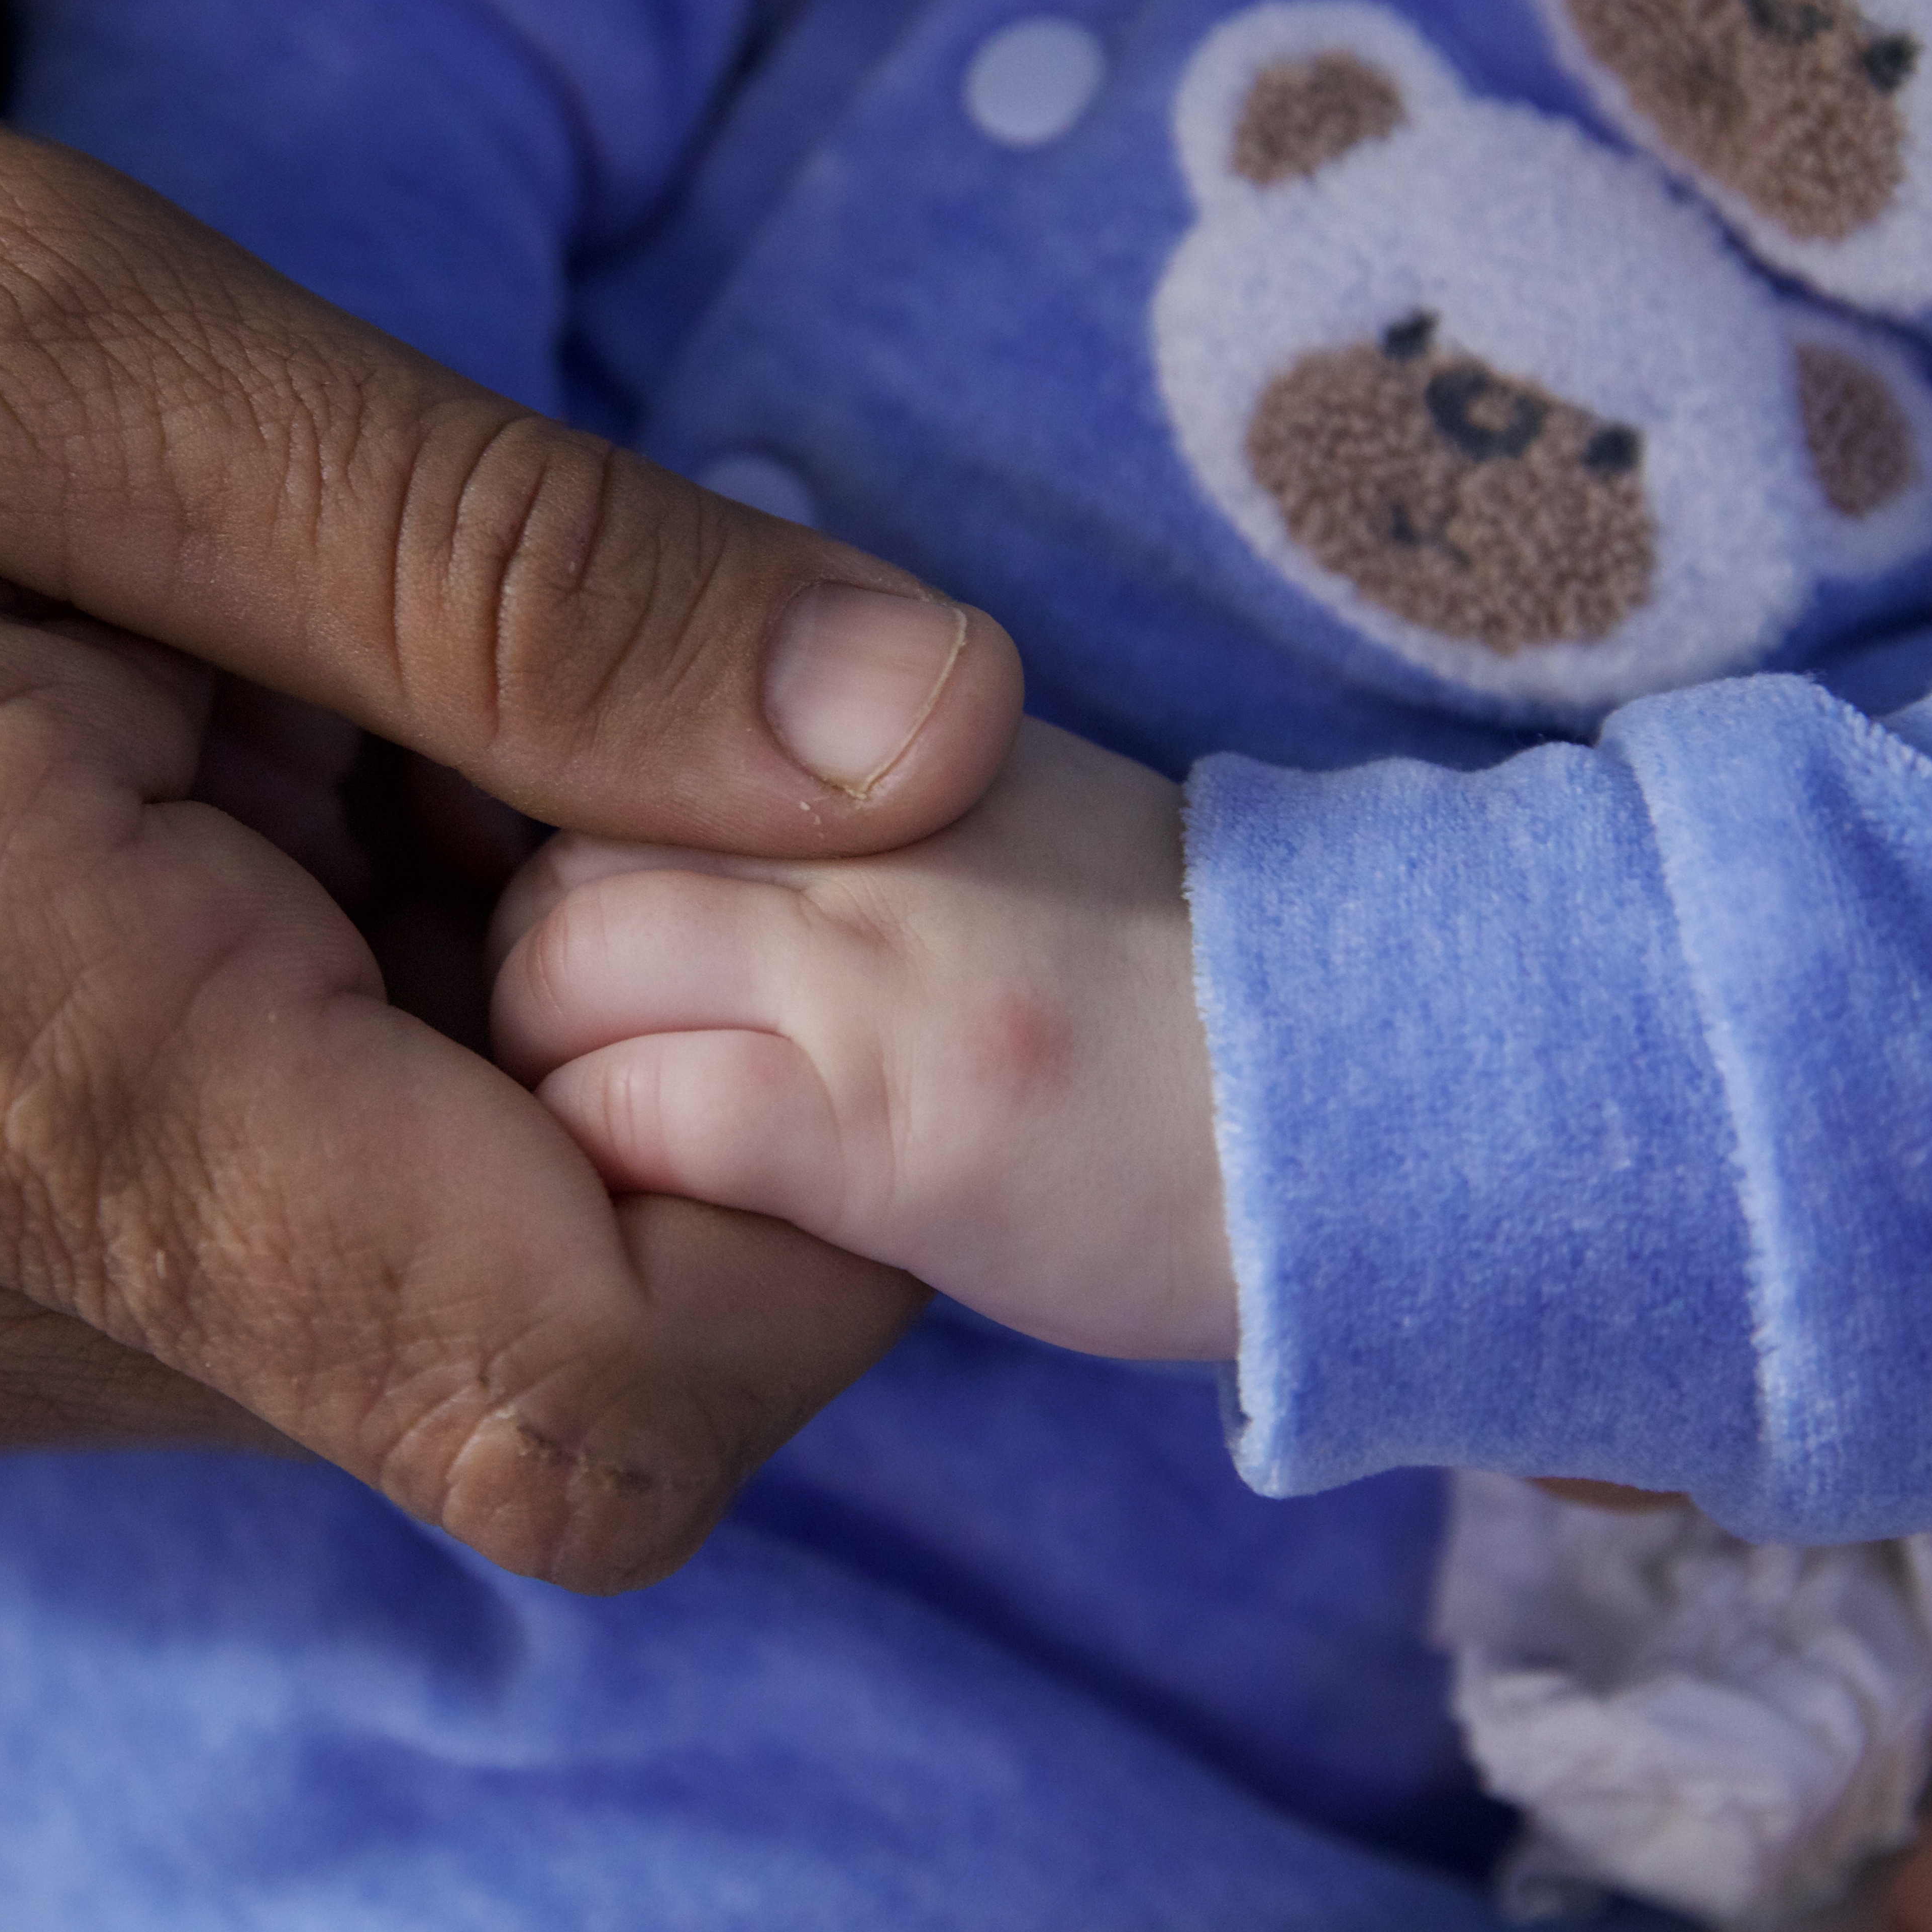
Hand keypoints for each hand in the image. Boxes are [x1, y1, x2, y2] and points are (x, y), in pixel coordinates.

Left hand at [489, 718, 1231, 1358]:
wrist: (1385, 1097)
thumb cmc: (1183, 988)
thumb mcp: (1004, 820)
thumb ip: (838, 794)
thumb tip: (670, 809)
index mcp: (890, 722)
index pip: (606, 738)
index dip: (580, 864)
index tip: (626, 963)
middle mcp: (862, 802)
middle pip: (551, 844)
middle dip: (546, 968)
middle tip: (629, 1066)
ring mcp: (872, 956)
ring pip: (557, 970)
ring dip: (567, 1074)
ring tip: (674, 1145)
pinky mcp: (887, 1115)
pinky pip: (635, 1116)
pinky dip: (627, 1167)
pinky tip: (718, 1210)